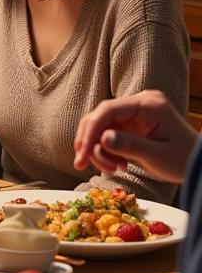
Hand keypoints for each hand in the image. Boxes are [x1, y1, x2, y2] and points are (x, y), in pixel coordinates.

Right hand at [73, 90, 195, 183]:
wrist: (198, 165)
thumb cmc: (184, 160)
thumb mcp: (158, 156)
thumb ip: (129, 146)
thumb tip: (101, 139)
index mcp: (148, 104)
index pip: (108, 110)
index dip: (90, 131)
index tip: (81, 153)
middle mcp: (137, 103)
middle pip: (100, 117)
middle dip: (89, 142)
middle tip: (82, 165)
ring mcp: (133, 113)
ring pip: (100, 127)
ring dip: (98, 150)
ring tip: (113, 169)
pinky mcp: (129, 125)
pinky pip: (107, 134)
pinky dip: (106, 151)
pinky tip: (117, 164)